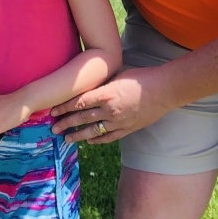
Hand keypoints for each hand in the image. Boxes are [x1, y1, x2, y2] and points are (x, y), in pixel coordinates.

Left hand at [49, 69, 163, 144]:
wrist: (164, 90)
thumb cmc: (141, 78)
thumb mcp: (117, 76)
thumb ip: (102, 85)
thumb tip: (87, 89)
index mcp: (105, 94)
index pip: (78, 103)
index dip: (64, 108)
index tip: (53, 111)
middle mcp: (109, 110)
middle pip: (82, 118)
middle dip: (65, 123)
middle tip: (53, 128)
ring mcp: (119, 121)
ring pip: (93, 131)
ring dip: (78, 135)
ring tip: (66, 138)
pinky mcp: (128, 128)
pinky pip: (109, 137)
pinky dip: (98, 140)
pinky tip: (89, 142)